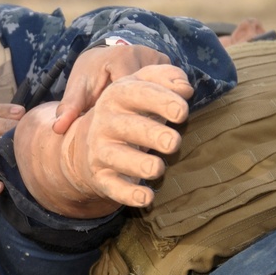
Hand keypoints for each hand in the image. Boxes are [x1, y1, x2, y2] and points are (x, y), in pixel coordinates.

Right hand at [16, 65, 191, 216]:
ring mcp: (101, 150)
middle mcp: (105, 122)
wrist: (91, 141)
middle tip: (173, 142)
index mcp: (117, 94)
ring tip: (158, 168)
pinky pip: (114, 187)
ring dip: (138, 164)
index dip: (160, 101)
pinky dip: (128, 194)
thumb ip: (166, 77)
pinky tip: (147, 197)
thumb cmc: (132, 110)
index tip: (182, 112)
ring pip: (117, 157)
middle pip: (128, 127)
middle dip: (151, 134)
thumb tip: (184, 87)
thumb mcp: (144, 86)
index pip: (137, 93)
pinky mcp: (102, 176)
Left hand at [53, 44, 170, 134]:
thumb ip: (70, 108)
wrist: (103, 55)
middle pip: (154, 93)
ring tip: (163, 134)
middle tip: (152, 142)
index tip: (130, 139)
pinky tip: (167, 122)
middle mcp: (144, 55)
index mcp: (120, 58)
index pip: (132, 92)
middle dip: (152, 117)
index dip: (131, 117)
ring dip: (163, 112)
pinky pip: (174, 88)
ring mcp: (160, 59)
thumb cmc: (89, 75)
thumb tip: (57, 129)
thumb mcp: (78, 89)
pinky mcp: (169, 65)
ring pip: (168, 92)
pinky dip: (169, 104)